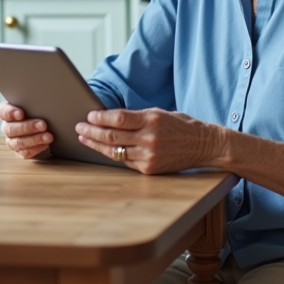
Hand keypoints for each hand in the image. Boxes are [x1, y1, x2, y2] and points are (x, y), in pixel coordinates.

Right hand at [0, 102, 52, 159]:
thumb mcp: (34, 104)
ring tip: (49, 136)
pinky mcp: (20, 151)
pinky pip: (25, 153)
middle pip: (10, 129)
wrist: (44, 127)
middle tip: (43, 124)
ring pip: (18, 142)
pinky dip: (36, 149)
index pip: (2, 112)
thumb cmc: (37, 110)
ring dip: (34, 139)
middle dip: (27, 127)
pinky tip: (46, 144)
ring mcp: (12, 140)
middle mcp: (7, 127)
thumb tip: (46, 100)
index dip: (10, 113)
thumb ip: (34, 102)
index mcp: (7, 112)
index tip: (21, 113)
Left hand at [76, 108, 220, 173]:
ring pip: (115, 151)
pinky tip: (102, 149)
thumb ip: (136, 117)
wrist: (203, 145)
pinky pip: (125, 161)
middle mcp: (150, 138)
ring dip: (96, 145)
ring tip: (84, 139)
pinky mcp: (149, 169)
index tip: (89, 116)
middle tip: (79, 127)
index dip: (100, 118)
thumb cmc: (180, 125)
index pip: (118, 118)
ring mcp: (149, 155)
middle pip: (112, 136)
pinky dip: (112, 154)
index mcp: (152, 120)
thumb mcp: (160, 114)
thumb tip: (109, 118)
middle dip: (92, 132)